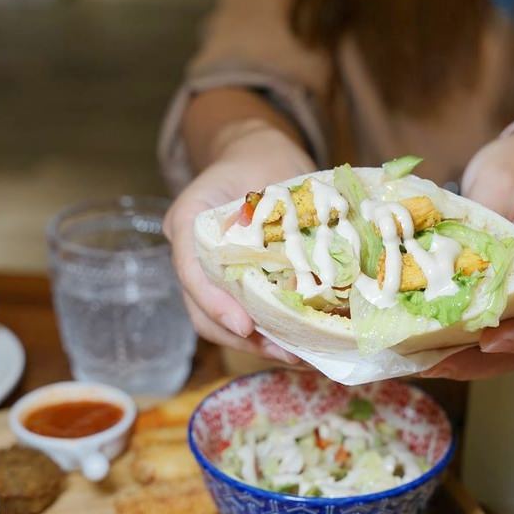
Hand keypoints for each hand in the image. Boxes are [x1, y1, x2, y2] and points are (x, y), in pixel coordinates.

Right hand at [163, 121, 314, 362]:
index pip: (191, 270)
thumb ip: (283, 204)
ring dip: (258, 346)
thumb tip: (324, 252)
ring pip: (219, 323)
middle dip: (242, 339)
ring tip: (298, 357)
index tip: (246, 326)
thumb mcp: (272, 168)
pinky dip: (268, 336)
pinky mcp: (230, 286)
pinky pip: (240, 318)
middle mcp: (190, 252)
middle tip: (286, 352)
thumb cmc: (263, 158)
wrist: (258, 157)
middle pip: (201, 311)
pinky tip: (300, 348)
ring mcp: (207, 274)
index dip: (215, 303)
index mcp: (189, 219)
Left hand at [424, 128, 513, 379]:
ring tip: (413, 361)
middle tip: (435, 361)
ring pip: (491, 350)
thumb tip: (450, 234)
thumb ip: (491, 203)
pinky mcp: (480, 298)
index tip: (489, 339)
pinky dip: (437, 344)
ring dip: (452, 361)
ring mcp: (509, 300)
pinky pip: (466, 332)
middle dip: (476, 363)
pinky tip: (403, 345)